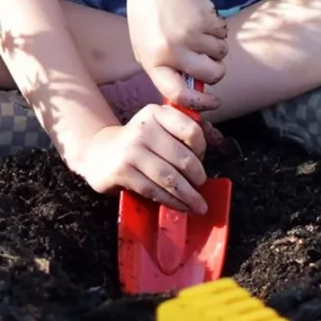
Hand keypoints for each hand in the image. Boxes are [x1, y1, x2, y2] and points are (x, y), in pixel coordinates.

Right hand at [66, 104, 212, 212]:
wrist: (99, 152)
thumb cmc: (138, 142)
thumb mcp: (159, 129)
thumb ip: (186, 131)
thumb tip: (221, 140)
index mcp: (155, 113)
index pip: (191, 130)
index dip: (202, 148)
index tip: (201, 158)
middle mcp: (143, 128)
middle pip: (183, 158)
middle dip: (198, 177)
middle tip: (201, 185)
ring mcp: (131, 150)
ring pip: (170, 178)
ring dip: (188, 195)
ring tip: (199, 205)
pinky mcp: (123, 171)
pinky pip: (155, 190)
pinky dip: (172, 202)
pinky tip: (180, 206)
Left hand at [126, 0, 227, 108]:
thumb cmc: (149, 14)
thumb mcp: (144, 43)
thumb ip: (162, 67)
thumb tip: (187, 94)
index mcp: (152, 61)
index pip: (176, 93)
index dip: (199, 103)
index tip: (214, 104)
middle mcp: (171, 51)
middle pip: (211, 75)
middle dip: (217, 70)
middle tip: (210, 59)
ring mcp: (189, 36)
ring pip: (221, 54)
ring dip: (216, 45)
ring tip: (197, 29)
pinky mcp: (205, 20)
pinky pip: (224, 35)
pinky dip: (218, 29)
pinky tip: (200, 17)